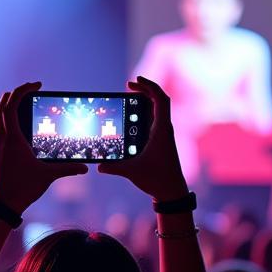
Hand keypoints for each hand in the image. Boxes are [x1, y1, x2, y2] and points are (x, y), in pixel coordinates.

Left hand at [0, 81, 87, 213]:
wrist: (3, 204)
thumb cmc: (23, 189)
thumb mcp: (48, 176)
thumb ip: (68, 169)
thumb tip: (85, 167)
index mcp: (13, 138)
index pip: (12, 105)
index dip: (23, 91)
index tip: (37, 85)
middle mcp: (1, 139)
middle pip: (1, 107)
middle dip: (15, 94)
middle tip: (30, 88)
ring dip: (8, 106)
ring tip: (22, 102)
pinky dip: (6, 121)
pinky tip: (18, 127)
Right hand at [98, 76, 188, 201]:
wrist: (172, 190)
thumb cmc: (157, 179)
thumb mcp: (132, 172)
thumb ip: (114, 167)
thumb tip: (98, 166)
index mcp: (162, 130)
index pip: (160, 100)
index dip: (149, 86)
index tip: (134, 81)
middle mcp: (165, 129)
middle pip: (159, 100)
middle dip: (145, 90)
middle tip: (129, 86)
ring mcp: (164, 134)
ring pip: (158, 109)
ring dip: (146, 100)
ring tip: (131, 96)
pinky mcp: (161, 141)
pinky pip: (155, 119)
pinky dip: (145, 112)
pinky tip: (133, 117)